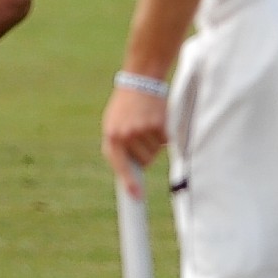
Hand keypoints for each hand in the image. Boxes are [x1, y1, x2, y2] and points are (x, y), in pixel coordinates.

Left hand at [101, 84, 167, 198]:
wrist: (139, 80)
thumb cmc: (126, 107)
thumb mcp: (114, 125)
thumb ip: (118, 146)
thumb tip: (129, 173)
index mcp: (112, 137)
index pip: (120, 166)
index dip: (129, 182)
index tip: (136, 196)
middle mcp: (126, 135)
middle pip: (144, 162)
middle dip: (146, 153)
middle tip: (142, 135)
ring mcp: (142, 130)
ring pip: (155, 152)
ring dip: (154, 143)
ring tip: (147, 123)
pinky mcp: (158, 124)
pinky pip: (165, 141)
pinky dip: (164, 134)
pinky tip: (156, 119)